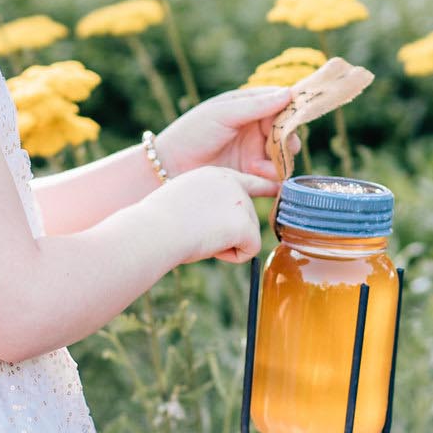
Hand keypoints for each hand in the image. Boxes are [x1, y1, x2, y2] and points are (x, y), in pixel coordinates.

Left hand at [153, 87, 292, 185]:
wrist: (170, 167)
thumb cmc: (192, 133)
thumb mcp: (223, 114)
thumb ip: (255, 105)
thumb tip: (288, 93)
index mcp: (249, 108)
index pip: (281, 104)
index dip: (291, 110)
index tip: (296, 117)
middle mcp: (255, 130)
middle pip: (287, 132)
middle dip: (287, 139)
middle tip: (279, 146)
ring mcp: (254, 153)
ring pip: (284, 156)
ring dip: (279, 160)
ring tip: (257, 166)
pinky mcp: (252, 177)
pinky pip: (275, 179)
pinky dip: (275, 179)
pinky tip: (260, 177)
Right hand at [153, 166, 268, 264]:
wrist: (155, 229)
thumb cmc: (158, 222)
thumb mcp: (185, 201)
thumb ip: (209, 204)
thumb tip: (224, 224)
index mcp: (215, 175)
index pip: (247, 181)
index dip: (263, 188)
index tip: (277, 190)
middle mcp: (232, 183)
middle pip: (248, 217)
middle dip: (230, 233)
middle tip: (199, 233)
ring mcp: (240, 202)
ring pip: (248, 235)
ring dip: (227, 245)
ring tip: (200, 237)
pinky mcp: (245, 224)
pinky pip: (250, 250)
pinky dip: (232, 257)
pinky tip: (210, 247)